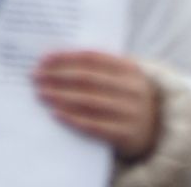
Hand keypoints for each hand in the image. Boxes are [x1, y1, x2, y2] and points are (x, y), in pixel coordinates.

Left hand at [34, 50, 160, 161]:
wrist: (154, 128)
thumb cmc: (126, 98)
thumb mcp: (122, 78)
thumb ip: (99, 68)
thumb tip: (57, 61)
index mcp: (129, 68)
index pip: (93, 58)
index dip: (67, 57)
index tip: (43, 59)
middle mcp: (132, 88)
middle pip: (88, 79)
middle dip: (58, 76)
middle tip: (35, 77)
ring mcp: (130, 111)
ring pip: (88, 101)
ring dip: (60, 96)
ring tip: (41, 93)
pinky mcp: (126, 133)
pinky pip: (93, 125)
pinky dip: (72, 119)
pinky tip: (55, 114)